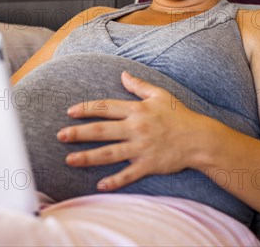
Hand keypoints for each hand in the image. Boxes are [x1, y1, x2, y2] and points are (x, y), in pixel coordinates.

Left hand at [56, 71, 207, 190]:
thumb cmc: (180, 115)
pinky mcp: (148, 165)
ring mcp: (141, 148)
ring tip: (69, 160)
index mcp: (136, 110)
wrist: (200, 139)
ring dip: (88, 157)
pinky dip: (114, 181)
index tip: (70, 112)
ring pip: (109, 153)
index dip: (86, 109)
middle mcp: (135, 128)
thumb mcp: (160, 95)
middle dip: (78, 133)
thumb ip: (139, 86)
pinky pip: (128, 174)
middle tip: (60, 135)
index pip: (105, 108)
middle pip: (101, 130)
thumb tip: (123, 74)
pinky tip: (100, 186)